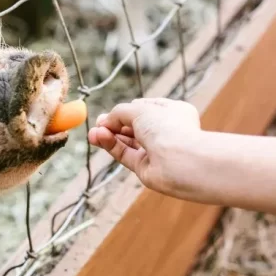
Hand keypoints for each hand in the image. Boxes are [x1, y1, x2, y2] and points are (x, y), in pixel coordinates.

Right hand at [88, 98, 203, 198]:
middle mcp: (164, 131)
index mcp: (171, 112)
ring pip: (126, 141)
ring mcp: (155, 150)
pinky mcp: (145, 167)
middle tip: (97, 124)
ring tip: (93, 134)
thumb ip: (120, 112)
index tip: (110, 113)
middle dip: (113, 124)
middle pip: (132, 126)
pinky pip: (124, 154)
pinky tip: (98, 138)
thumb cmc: (169, 129)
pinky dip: (111, 146)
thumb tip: (105, 121)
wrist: (183, 162)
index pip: (143, 108)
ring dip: (108, 136)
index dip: (126, 110)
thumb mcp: (140, 109)